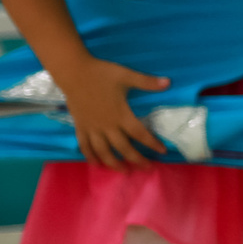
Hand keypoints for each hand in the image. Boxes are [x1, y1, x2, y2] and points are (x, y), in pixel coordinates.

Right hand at [54, 58, 170, 169]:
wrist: (73, 72)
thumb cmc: (101, 74)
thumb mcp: (126, 75)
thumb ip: (147, 82)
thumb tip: (168, 83)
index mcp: (120, 115)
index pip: (140, 134)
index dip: (152, 144)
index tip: (162, 151)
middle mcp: (107, 125)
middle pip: (123, 148)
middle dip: (136, 160)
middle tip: (147, 168)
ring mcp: (92, 128)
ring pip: (103, 151)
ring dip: (114, 163)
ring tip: (124, 171)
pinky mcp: (80, 126)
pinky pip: (84, 146)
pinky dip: (90, 156)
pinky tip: (96, 164)